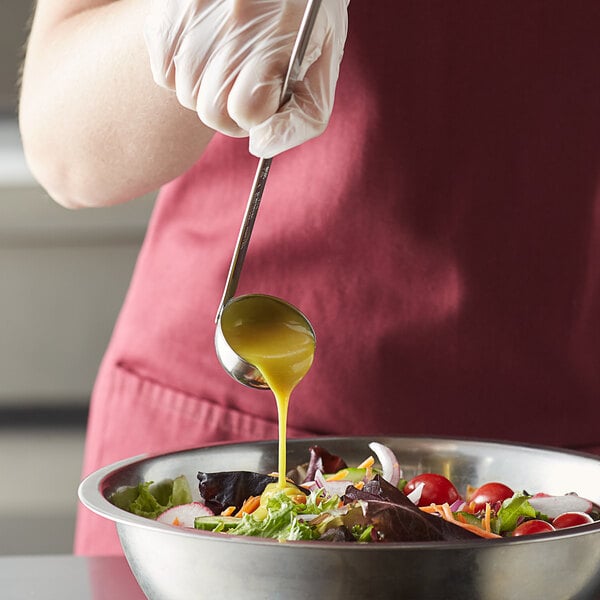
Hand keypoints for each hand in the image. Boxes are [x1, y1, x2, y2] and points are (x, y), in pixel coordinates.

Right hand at [144, 0, 348, 157]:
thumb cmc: (305, 26)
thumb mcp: (323, 68)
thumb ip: (302, 117)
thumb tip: (262, 147)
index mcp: (277, 34)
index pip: (247, 109)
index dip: (257, 114)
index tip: (267, 97)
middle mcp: (233, 17)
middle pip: (212, 109)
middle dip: (231, 111)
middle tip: (246, 87)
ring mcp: (195, 10)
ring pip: (186, 94)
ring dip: (207, 93)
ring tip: (228, 67)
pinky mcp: (169, 10)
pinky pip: (163, 72)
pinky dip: (181, 74)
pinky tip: (205, 54)